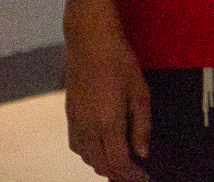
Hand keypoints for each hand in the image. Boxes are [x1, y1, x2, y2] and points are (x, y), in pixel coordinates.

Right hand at [65, 10, 150, 181]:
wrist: (90, 45)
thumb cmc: (121, 64)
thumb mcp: (141, 94)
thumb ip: (142, 126)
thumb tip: (142, 153)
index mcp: (108, 124)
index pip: (118, 162)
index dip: (131, 174)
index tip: (144, 177)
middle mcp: (87, 129)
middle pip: (100, 164)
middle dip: (118, 174)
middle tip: (135, 174)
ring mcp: (75, 123)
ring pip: (86, 157)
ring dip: (102, 165)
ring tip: (121, 164)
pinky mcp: (69, 116)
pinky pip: (77, 145)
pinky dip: (90, 154)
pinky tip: (102, 148)